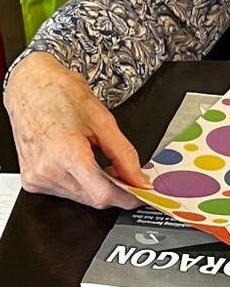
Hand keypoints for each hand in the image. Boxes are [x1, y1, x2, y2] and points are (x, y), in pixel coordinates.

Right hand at [4, 52, 144, 208]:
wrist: (29, 87)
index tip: (141, 195)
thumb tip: (139, 180)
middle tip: (124, 172)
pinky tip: (80, 165)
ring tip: (96, 159)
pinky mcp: (31, 181)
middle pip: (93, 199)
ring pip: (80, 198)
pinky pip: (65, 193)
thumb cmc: (60, 95)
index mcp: (65, 153)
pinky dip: (79, 184)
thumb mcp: (103, 121)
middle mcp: (47, 170)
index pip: (103, 194)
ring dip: (96, 187)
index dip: (127, 197)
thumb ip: (125, 155)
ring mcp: (36, 177)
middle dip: (114, 190)